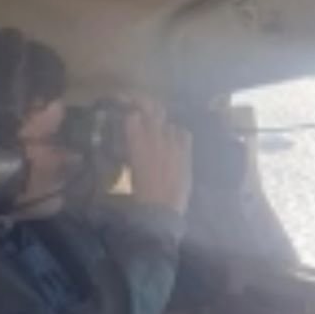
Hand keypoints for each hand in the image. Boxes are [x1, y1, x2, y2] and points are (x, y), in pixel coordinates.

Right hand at [123, 97, 192, 213]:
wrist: (160, 209)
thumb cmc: (139, 194)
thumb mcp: (130, 170)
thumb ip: (132, 151)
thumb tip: (133, 142)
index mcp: (136, 144)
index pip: (133, 116)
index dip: (131, 113)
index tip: (129, 113)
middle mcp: (154, 139)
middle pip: (153, 110)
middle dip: (146, 104)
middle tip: (141, 105)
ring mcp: (172, 144)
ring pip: (169, 123)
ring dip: (163, 125)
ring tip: (160, 132)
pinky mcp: (185, 152)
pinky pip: (184, 133)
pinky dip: (178, 134)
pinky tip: (175, 141)